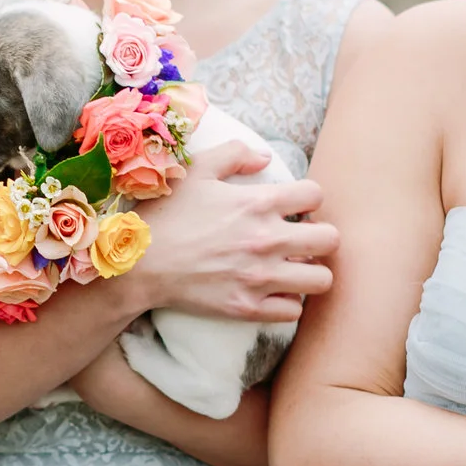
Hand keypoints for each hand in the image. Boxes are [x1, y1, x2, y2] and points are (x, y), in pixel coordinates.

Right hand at [132, 138, 334, 321]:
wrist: (135, 264)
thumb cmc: (164, 214)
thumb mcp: (194, 170)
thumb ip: (234, 154)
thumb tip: (265, 158)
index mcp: (258, 202)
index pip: (316, 195)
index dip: (307, 199)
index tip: (293, 207)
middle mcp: (267, 240)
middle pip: (330, 239)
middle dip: (318, 236)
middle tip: (299, 239)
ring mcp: (259, 277)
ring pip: (321, 279)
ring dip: (310, 272)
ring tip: (292, 268)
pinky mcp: (247, 307)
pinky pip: (293, 310)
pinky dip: (288, 301)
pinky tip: (272, 291)